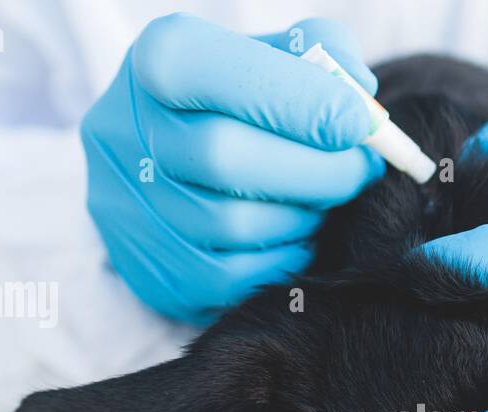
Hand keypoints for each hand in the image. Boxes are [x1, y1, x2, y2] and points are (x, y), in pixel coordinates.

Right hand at [82, 14, 384, 324]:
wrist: (177, 163)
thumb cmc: (243, 102)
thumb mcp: (276, 57)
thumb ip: (324, 60)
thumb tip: (359, 101)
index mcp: (159, 60)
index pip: (222, 73)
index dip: (301, 101)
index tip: (358, 124)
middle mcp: (126, 130)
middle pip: (225, 157)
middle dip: (315, 170)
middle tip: (361, 172)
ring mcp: (130, 207)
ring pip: (232, 225)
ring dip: (302, 218)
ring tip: (325, 203)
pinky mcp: (152, 269)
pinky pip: (230, 278)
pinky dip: (282, 260)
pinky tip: (299, 237)